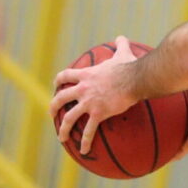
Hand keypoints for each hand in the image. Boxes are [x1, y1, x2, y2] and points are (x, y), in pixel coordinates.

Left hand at [50, 36, 138, 155]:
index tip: (57, 85)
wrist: (135, 79)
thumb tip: (122, 37)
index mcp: (86, 75)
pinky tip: (83, 150)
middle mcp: (83, 89)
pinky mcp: (98, 114)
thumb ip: (120, 45)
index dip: (59, 81)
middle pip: (60, 98)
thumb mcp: (123, 53)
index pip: (65, 76)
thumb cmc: (130, 67)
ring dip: (63, 128)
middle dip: (54, 106)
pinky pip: (88, 130)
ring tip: (61, 137)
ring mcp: (88, 103)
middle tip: (52, 113)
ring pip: (69, 117)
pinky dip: (84, 141)